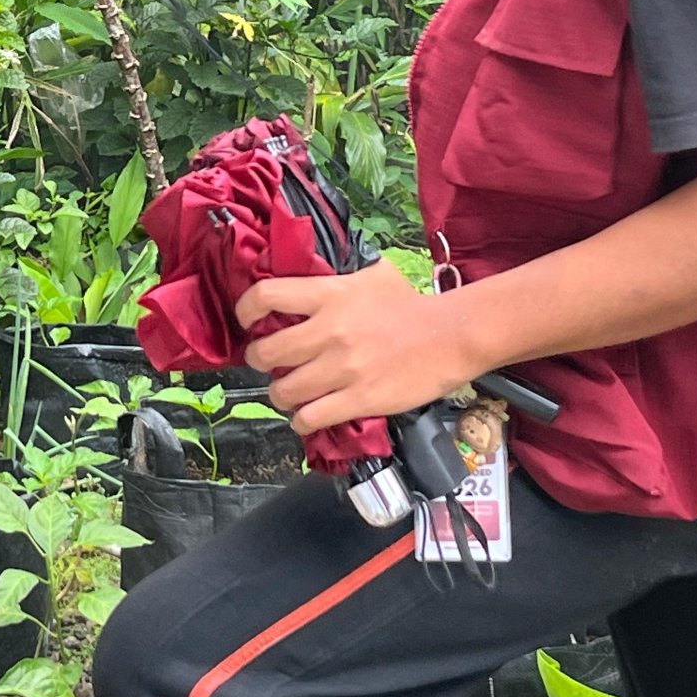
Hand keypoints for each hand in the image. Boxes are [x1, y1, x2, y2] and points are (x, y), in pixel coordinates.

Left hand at [238, 259, 475, 435]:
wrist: (450, 337)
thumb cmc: (410, 304)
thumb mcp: (370, 275)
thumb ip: (336, 278)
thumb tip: (310, 275)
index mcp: (328, 295)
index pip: (266, 297)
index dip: (245, 311)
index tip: (248, 322)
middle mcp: (328, 330)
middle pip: (266, 352)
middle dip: (259, 362)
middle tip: (267, 365)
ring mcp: (342, 368)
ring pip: (284, 391)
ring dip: (279, 396)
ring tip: (287, 394)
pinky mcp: (359, 399)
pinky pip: (310, 418)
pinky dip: (301, 421)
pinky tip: (306, 418)